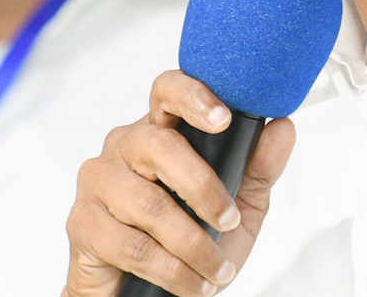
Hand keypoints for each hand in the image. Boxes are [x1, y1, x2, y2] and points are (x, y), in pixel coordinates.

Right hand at [62, 70, 295, 296]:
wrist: (147, 295)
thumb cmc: (192, 242)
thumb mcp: (239, 207)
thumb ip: (260, 168)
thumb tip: (284, 127)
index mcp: (162, 129)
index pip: (168, 90)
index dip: (193, 96)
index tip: (224, 119)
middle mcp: (125, 145)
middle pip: (160, 145)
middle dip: (202, 187)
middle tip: (229, 220)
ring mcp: (99, 180)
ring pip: (148, 203)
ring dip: (192, 244)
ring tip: (218, 269)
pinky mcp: (83, 222)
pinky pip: (131, 244)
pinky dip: (171, 269)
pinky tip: (192, 282)